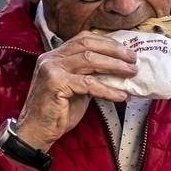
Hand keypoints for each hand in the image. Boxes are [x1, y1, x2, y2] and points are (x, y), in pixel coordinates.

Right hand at [16, 32, 137, 150]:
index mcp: (55, 55)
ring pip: (90, 60)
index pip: (83, 38)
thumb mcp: (77, 88)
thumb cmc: (58, 113)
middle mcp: (51, 58)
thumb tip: (117, 70)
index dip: (107, 42)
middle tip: (133, 58)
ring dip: (115, 65)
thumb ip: (90, 75)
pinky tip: (121, 95)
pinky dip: (107, 90)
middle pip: (88, 43)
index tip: (125, 50)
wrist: (37, 132)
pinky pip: (88, 84)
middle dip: (114, 50)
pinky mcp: (56, 83)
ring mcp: (52, 69)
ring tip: (131, 72)